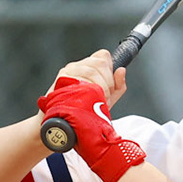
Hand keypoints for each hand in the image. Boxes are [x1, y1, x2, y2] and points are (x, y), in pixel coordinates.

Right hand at [37, 67, 145, 181]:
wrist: (62, 125)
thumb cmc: (83, 111)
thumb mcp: (105, 99)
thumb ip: (117, 86)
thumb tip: (122, 70)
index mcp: (87, 67)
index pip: (103, 56)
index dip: (111, 70)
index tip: (111, 86)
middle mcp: (77, 66)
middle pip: (100, 63)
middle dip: (108, 81)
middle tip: (106, 98)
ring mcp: (68, 72)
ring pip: (91, 70)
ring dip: (100, 87)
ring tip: (97, 101)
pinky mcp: (60, 80)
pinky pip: (78, 79)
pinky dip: (87, 90)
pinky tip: (87, 100)